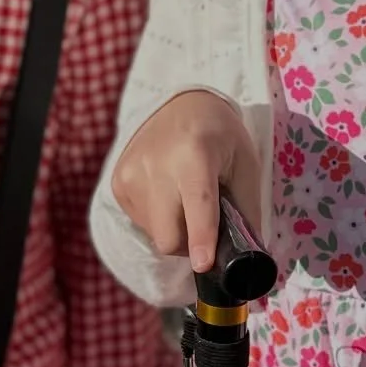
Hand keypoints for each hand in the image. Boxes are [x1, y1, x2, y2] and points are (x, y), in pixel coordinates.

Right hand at [111, 91, 260, 272]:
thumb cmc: (219, 135)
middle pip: (169, 235)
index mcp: (195, 156)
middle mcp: (156, 166)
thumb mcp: (245, 164)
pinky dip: (159, 219)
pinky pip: (142, 222)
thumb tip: (248, 256)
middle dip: (190, 245)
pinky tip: (167, 193)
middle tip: (205, 226)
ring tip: (184, 199)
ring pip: (155, 234)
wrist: (179, 102)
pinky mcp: (118, 183)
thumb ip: (247, 210)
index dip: (201, 238)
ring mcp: (131, 175)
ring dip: (175, 230)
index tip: (202, 264)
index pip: (198, 204)